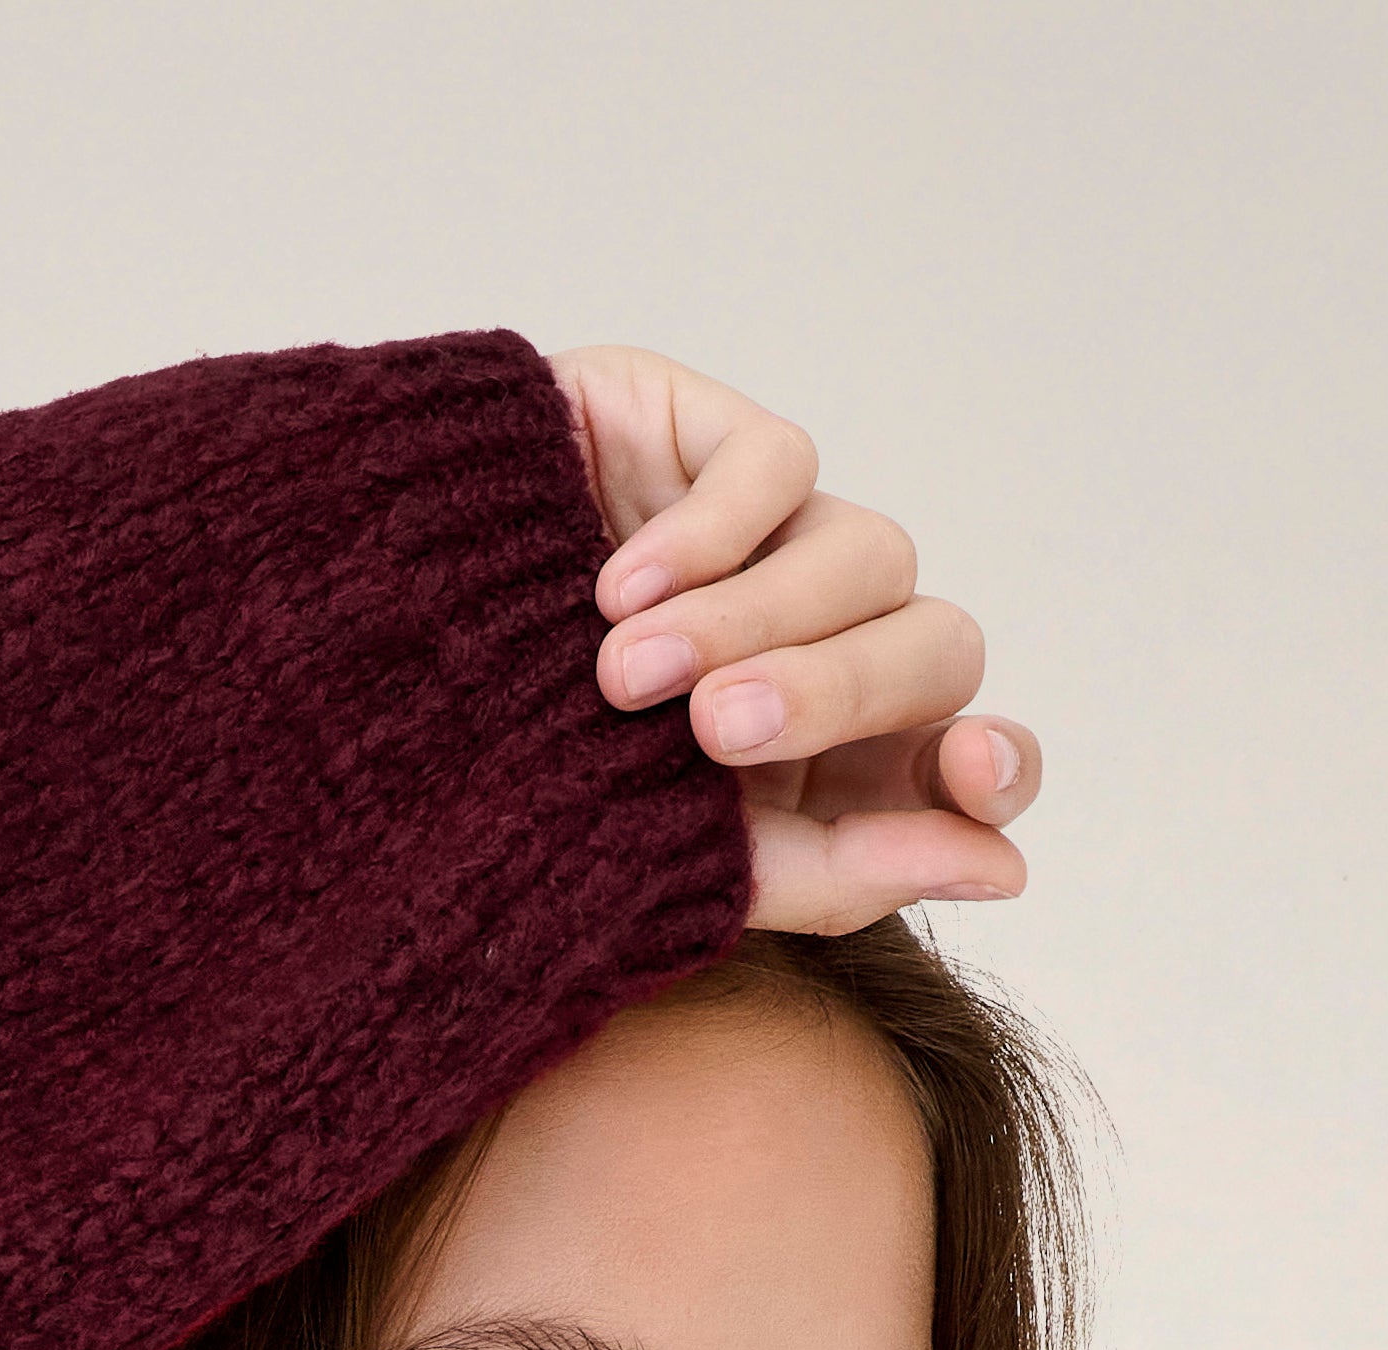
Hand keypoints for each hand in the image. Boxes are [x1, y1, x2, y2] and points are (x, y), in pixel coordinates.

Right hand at [541, 345, 1036, 934]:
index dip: (994, 760)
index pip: (974, 750)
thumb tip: (1009, 868)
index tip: (969, 774)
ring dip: (751, 623)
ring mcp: (779, 538)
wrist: (379, 693)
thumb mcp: (687, 864)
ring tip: (625, 676)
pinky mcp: (716, 436)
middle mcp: (831, 644)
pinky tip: (613, 591)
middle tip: (714, 731)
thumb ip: (847, 874)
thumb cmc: (528, 792)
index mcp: (842, 765)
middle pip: (932, 647)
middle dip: (836, 692)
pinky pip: (778, 468)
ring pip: (867, 556)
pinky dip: (707, 538)